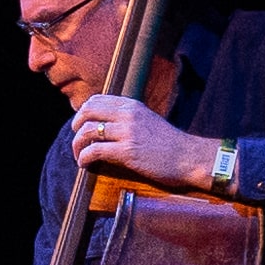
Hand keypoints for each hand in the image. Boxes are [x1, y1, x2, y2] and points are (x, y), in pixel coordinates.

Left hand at [67, 94, 235, 194]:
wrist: (189, 157)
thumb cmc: (171, 144)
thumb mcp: (148, 120)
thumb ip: (129, 118)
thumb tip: (108, 124)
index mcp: (132, 105)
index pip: (96, 100)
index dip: (83, 112)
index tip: (81, 124)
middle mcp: (127, 114)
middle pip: (87, 111)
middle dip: (75, 126)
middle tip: (76, 139)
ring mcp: (127, 132)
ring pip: (87, 131)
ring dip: (77, 145)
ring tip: (79, 155)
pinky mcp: (127, 152)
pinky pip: (95, 150)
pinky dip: (84, 158)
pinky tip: (85, 164)